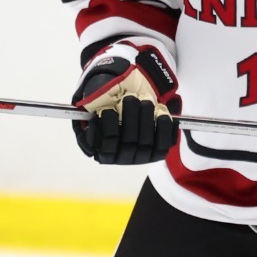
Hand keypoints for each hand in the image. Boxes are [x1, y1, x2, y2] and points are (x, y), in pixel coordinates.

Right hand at [72, 46, 178, 164]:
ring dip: (146, 119)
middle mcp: (120, 158)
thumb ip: (92, 104)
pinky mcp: (156, 153)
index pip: (105, 144)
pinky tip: (161, 113)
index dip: (107, 127)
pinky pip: (163, 144)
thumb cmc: (109, 103)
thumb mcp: (95, 101)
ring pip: (146, 143)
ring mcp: (139, 157)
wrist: (130, 103)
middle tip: (129, 98)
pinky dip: (165, 128)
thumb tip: (96, 106)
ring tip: (145, 101)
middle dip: (130, 117)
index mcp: (101, 150)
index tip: (107, 109)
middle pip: (127, 143)